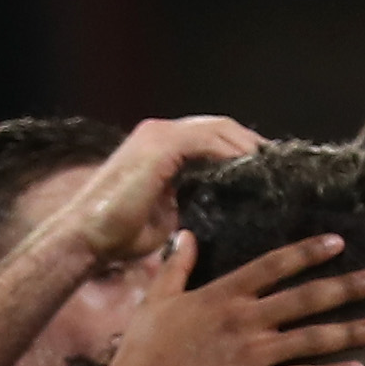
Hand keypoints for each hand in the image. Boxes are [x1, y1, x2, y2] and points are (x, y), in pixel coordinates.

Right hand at [51, 116, 261, 263]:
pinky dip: (232, 153)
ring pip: (217, 129)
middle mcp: (159, 132)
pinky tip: (252, 171)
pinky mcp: (160, 146)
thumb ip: (189, 203)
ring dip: (247, 146)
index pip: (210, 137)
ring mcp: (158, 135)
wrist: (85, 239)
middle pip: (219, 127)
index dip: (240, 149)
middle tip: (279, 166)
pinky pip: (207, 142)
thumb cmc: (117, 237)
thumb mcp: (165, 217)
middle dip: (251, 143)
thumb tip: (220, 216)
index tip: (266, 170)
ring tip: (272, 168)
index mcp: (160, 146)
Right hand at [94, 235, 364, 365]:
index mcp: (223, 294)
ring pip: (313, 338)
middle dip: (347, 286)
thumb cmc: (141, 355)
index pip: (275, 265)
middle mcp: (245, 319)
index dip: (309, 252)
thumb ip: (177, 267)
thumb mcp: (156, 301)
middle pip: (307, 297)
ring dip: (350, 331)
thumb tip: (187, 235)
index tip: (338, 242)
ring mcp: (253, 354)